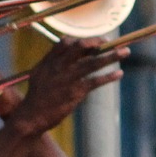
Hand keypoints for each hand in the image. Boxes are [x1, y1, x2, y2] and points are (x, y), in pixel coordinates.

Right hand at [0, 38, 126, 137]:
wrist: (31, 116)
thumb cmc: (36, 97)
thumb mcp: (39, 74)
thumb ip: (51, 62)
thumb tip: (62, 53)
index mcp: (49, 61)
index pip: (66, 42)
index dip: (81, 39)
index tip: (94, 41)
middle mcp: (59, 66)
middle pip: (81, 47)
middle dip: (97, 42)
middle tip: (110, 42)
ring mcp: (67, 78)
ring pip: (92, 62)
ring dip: (111, 56)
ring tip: (125, 52)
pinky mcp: (74, 92)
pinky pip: (95, 81)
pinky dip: (108, 77)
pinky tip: (119, 74)